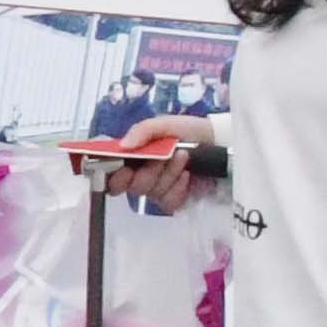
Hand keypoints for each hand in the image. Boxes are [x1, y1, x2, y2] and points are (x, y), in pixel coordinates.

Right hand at [99, 114, 215, 206]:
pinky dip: (178, 188)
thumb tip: (123, 145)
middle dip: (148, 172)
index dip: (111, 174)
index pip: (108, 171)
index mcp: (132, 155)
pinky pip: (166, 202)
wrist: (219, 142)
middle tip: (163, 157)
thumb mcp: (165, 124)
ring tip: (183, 159)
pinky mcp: (171, 199)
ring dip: (168, 175)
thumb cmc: (189, 131)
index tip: (124, 169)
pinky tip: (186, 176)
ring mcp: (155, 188)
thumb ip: (143, 131)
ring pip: (149, 192)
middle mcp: (139, 173)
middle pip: (129, 186)